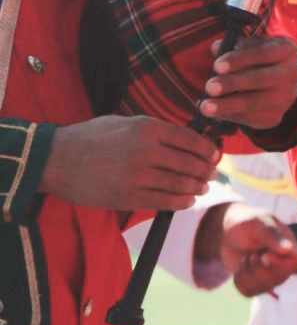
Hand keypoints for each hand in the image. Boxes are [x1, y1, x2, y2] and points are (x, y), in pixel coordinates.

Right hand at [40, 115, 218, 210]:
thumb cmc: (91, 138)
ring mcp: (138, 176)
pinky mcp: (129, 197)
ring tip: (202, 187)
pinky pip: (165, 202)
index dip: (208, 150)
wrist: (55, 160)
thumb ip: (157, 130)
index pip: (191, 140)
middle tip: (212, 174)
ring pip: (182, 184)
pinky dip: (182, 202)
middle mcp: (147, 151)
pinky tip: (188, 200)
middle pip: (191, 164)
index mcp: (148, 129)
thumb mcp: (126, 122)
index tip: (214, 155)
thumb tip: (188, 139)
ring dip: (197, 187)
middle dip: (206, 171)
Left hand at [200, 35, 296, 130]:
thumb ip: (234, 46)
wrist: (280, 82)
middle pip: (260, 79)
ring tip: (205, 107)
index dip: (239, 60)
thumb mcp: (251, 46)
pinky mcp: (275, 116)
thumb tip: (216, 48)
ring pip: (254, 103)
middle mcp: (290, 74)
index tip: (217, 66)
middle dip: (233, 84)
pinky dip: (229, 116)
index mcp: (286, 51)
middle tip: (209, 87)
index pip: (263, 54)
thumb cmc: (260, 59)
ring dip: (227, 105)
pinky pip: (250, 118)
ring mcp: (285, 98)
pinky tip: (214, 113)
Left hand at [200, 203, 296, 296]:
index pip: (296, 265)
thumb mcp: (259, 224)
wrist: (227, 231)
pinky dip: (240, 280)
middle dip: (258, 268)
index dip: (280, 264)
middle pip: (277, 279)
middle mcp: (284, 264)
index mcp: (291, 248)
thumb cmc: (247, 222)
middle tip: (251, 255)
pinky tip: (241, 268)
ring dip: (247, 273)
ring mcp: (271, 276)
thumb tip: (289, 249)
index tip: (264, 255)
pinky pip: (249, 292)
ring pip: (262, 288)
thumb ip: (273, 236)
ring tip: (246, 258)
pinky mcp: (257, 284)